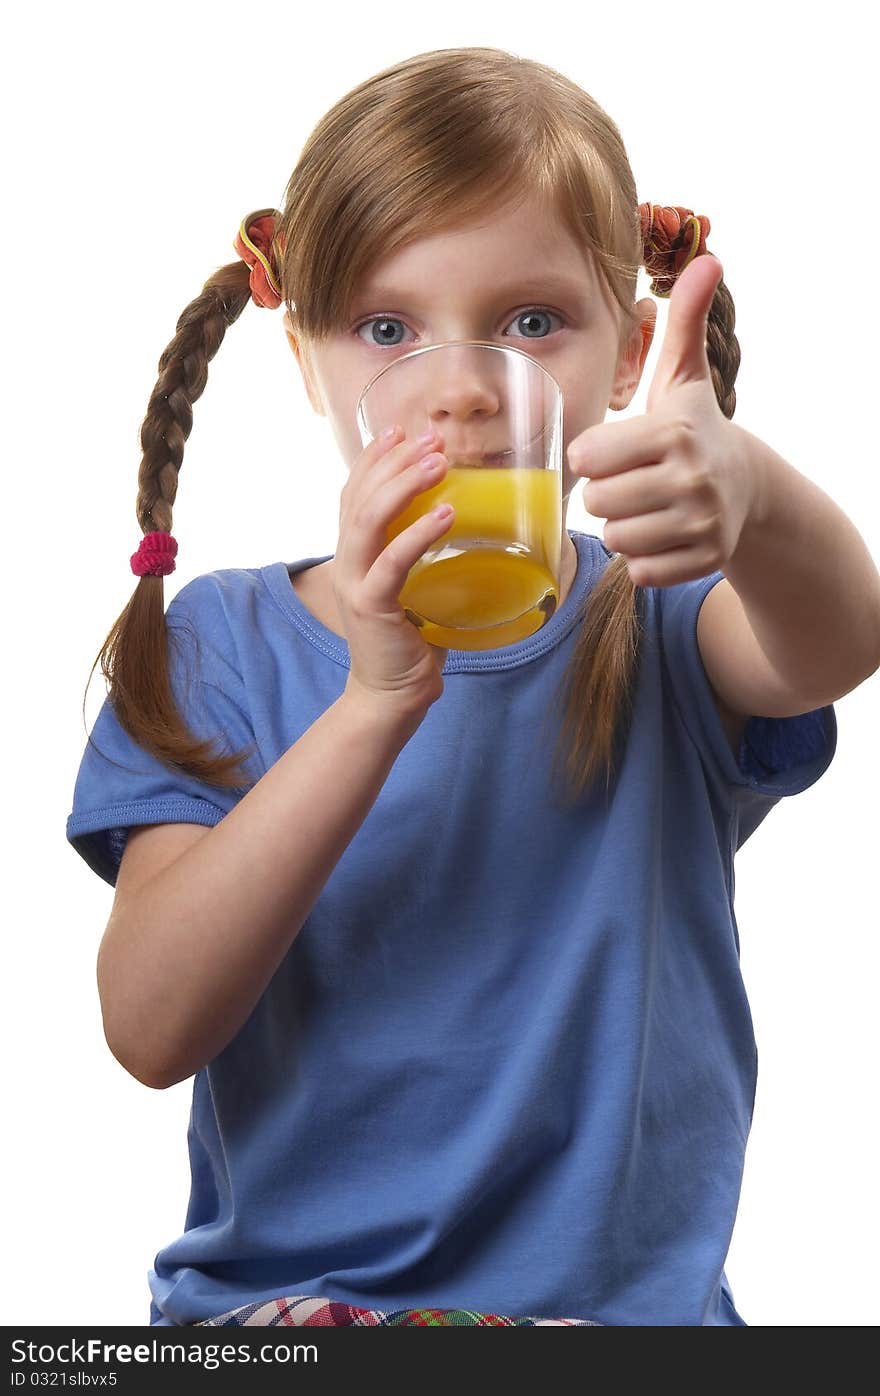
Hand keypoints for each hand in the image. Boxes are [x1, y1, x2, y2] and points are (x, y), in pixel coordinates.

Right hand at [334, 423, 453, 716]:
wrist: (391, 695)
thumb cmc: (410, 642)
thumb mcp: (415, 588)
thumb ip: (423, 557)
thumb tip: (465, 521)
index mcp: (354, 554)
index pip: (354, 492)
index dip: (373, 458)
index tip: (399, 430)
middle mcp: (347, 562)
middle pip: (361, 496)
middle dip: (395, 461)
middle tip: (431, 439)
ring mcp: (355, 582)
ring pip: (370, 519)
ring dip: (405, 485)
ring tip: (438, 463)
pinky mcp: (371, 606)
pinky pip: (392, 561)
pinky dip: (419, 533)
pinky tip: (446, 513)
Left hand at [568, 254, 757, 587]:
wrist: (747, 487)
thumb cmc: (694, 428)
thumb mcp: (684, 377)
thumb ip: (683, 322)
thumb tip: (707, 257)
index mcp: (672, 433)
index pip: (587, 458)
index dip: (592, 456)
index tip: (614, 450)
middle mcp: (690, 479)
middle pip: (597, 501)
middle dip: (606, 493)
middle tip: (632, 480)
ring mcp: (700, 523)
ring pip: (615, 538)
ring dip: (621, 526)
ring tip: (645, 506)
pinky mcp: (703, 559)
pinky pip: (639, 570)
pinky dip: (643, 558)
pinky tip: (661, 534)